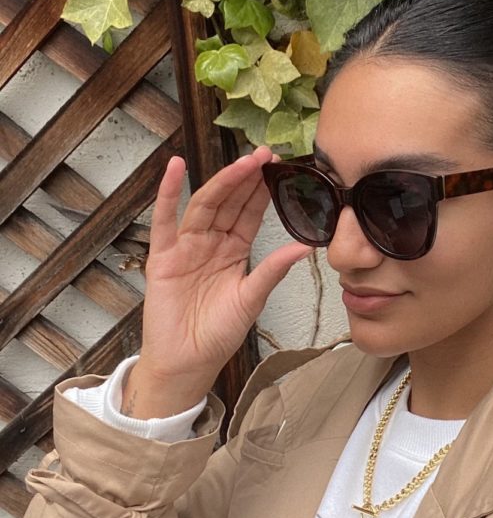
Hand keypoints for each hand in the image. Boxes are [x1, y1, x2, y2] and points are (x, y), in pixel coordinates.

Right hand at [125, 147, 309, 416]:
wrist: (188, 363)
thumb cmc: (218, 334)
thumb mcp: (252, 299)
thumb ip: (273, 270)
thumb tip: (306, 247)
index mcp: (233, 250)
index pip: (250, 212)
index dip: (263, 190)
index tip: (281, 167)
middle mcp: (210, 243)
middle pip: (229, 202)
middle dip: (247, 178)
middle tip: (267, 154)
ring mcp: (185, 247)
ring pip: (204, 205)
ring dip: (222, 181)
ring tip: (242, 161)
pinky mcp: (162, 257)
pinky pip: (164, 220)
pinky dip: (166, 193)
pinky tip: (174, 167)